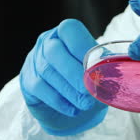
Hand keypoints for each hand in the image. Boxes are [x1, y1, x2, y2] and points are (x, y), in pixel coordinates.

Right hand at [20, 19, 107, 135]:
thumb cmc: (87, 83)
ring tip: (84, 104)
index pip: (69, 30)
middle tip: (88, 91)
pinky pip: (39, 88)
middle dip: (73, 73)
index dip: (82, 47)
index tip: (95, 67)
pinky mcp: (27, 80)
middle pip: (54, 51)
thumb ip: (104, 70)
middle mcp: (46, 42)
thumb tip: (112, 75)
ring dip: (68, 90)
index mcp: (66, 34)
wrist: (71, 108)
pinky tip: (72, 109)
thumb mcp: (99, 73)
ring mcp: (34, 60)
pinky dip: (58, 100)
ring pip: (47, 71)